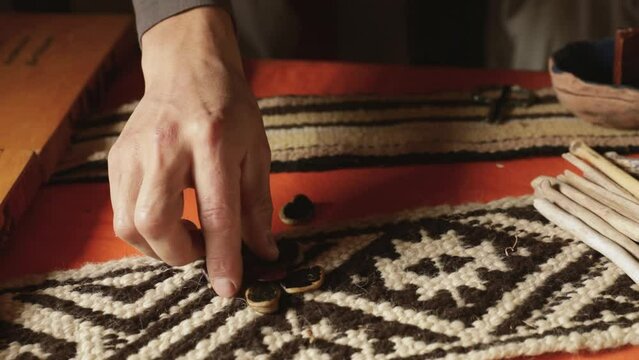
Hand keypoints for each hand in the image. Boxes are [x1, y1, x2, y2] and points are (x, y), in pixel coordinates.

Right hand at [108, 7, 277, 297]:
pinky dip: (143, 228)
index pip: (216, 213)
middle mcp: (166, 147)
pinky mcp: (116, 158)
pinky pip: (119, 211)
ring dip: (158, 246)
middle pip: (155, 224)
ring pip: (128, 224)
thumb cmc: (229, 108)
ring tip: (185, 232)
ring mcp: (133, 152)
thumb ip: (258, 205)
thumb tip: (263, 251)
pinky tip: (167, 214)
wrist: (186, 69)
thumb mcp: (257, 151)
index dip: (222, 257)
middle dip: (179, 255)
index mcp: (213, 142)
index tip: (228, 288)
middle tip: (201, 249)